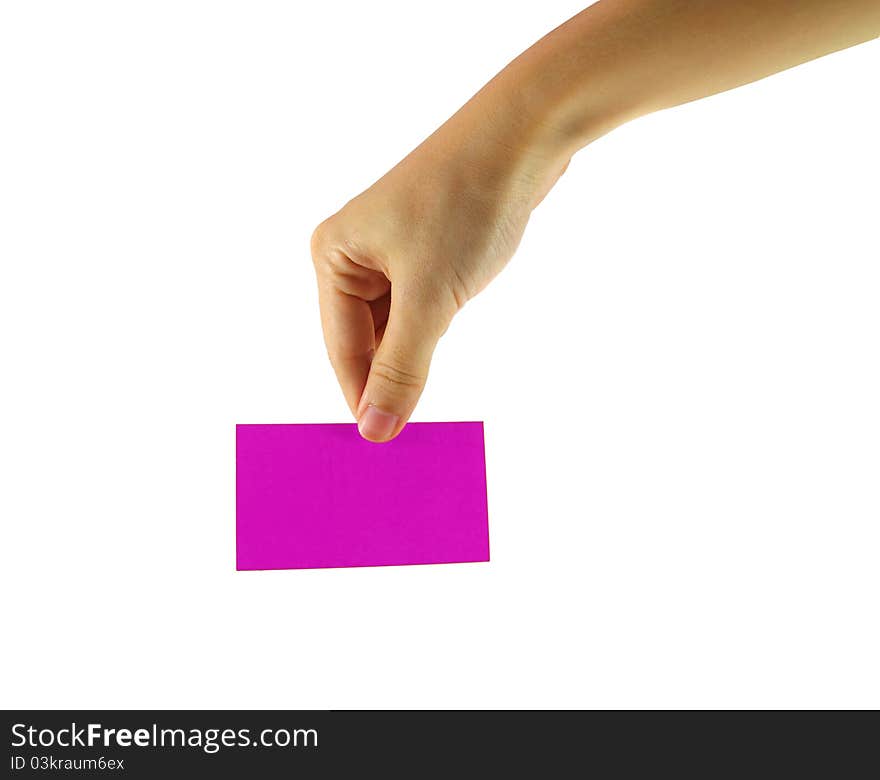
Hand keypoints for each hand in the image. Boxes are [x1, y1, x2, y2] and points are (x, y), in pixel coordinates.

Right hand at [311, 96, 566, 441]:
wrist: (521, 139)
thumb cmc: (465, 206)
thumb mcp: (430, 297)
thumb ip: (401, 368)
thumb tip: (375, 429)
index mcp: (334, 256)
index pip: (342, 349)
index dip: (363, 398)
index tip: (384, 445)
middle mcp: (354, 253)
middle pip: (364, 341)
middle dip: (388, 381)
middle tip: (408, 434)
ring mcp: (391, 252)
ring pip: (394, 328)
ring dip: (412, 360)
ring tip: (426, 403)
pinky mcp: (426, 251)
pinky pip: (419, 309)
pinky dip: (431, 335)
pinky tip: (441, 354)